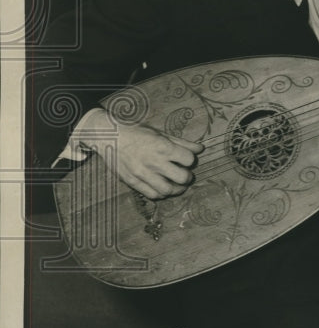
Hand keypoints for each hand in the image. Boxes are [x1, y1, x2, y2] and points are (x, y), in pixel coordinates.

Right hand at [79, 109, 204, 199]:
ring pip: (168, 190)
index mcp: (162, 147)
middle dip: (187, 176)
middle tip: (185, 174)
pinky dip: (161, 194)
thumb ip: (181, 142)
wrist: (109, 136)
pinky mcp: (133, 182)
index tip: (186, 159)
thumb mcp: (160, 133)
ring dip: (177, 189)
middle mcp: (154, 162)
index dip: (190, 160)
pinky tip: (163, 187)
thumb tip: (200, 148)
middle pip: (182, 178)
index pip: (188, 159)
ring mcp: (143, 174)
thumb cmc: (137, 132)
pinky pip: (152, 195)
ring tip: (177, 184)